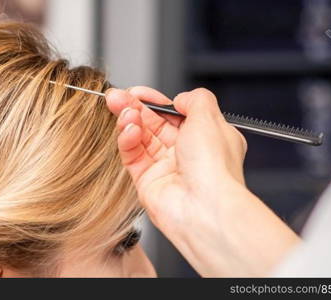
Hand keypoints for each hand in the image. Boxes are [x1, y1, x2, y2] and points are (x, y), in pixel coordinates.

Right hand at [106, 87, 299, 276]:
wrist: (205, 207)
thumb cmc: (214, 168)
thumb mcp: (210, 117)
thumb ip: (194, 98)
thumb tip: (179, 98)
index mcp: (206, 137)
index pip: (174, 113)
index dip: (154, 100)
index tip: (137, 91)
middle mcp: (187, 152)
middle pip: (153, 123)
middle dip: (134, 107)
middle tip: (116, 97)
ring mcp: (165, 167)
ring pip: (140, 138)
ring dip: (129, 121)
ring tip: (122, 112)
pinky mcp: (146, 181)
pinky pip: (132, 155)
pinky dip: (127, 140)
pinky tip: (129, 130)